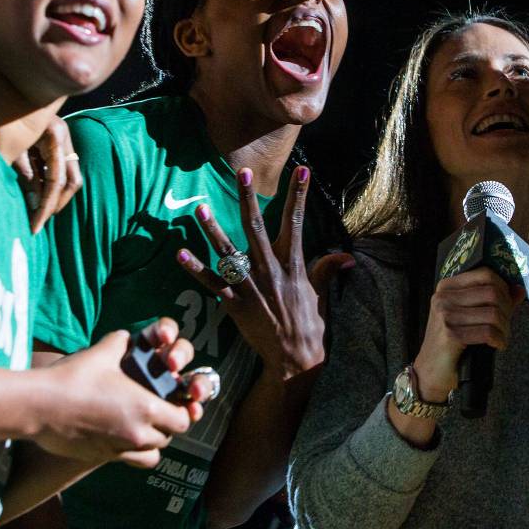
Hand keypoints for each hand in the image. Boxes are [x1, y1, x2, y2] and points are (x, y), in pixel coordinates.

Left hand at [15, 116, 81, 233]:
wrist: (5, 83)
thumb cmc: (4, 112)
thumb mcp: (11, 141)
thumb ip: (22, 166)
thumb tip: (34, 191)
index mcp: (55, 135)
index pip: (55, 179)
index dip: (45, 205)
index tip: (35, 225)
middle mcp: (65, 137)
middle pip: (71, 181)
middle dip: (55, 205)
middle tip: (38, 223)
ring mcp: (64, 139)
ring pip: (70, 177)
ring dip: (54, 196)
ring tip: (37, 213)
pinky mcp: (58, 142)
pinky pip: (60, 170)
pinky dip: (49, 185)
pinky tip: (36, 195)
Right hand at [34, 318, 209, 467]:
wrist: (38, 405)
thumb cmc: (73, 377)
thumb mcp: (105, 351)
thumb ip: (125, 342)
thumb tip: (130, 337)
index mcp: (146, 407)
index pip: (182, 420)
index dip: (181, 410)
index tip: (174, 401)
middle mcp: (137, 433)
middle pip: (169, 436)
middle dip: (168, 424)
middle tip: (157, 409)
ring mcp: (119, 449)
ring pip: (152, 453)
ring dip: (152, 440)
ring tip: (142, 425)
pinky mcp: (101, 458)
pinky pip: (130, 461)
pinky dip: (134, 453)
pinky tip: (124, 437)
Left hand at [176, 166, 354, 379]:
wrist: (295, 358)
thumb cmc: (310, 324)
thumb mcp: (320, 293)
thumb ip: (327, 270)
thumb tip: (347, 256)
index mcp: (293, 265)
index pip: (296, 222)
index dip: (299, 195)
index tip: (302, 170)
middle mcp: (270, 271)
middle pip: (255, 228)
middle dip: (247, 199)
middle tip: (240, 173)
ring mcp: (251, 288)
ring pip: (229, 252)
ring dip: (213, 230)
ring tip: (200, 209)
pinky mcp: (235, 306)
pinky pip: (212, 284)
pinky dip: (196, 268)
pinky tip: (181, 252)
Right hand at [412, 267, 524, 402]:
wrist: (430, 372)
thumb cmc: (451, 343)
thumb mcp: (470, 316)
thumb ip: (494, 300)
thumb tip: (519, 289)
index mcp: (447, 287)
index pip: (485, 274)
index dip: (503, 288)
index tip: (507, 304)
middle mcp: (444, 297)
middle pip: (492, 293)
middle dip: (507, 310)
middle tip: (506, 326)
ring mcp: (445, 315)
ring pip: (493, 313)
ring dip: (505, 328)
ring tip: (502, 337)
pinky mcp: (451, 334)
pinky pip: (488, 332)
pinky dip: (499, 340)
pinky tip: (498, 345)